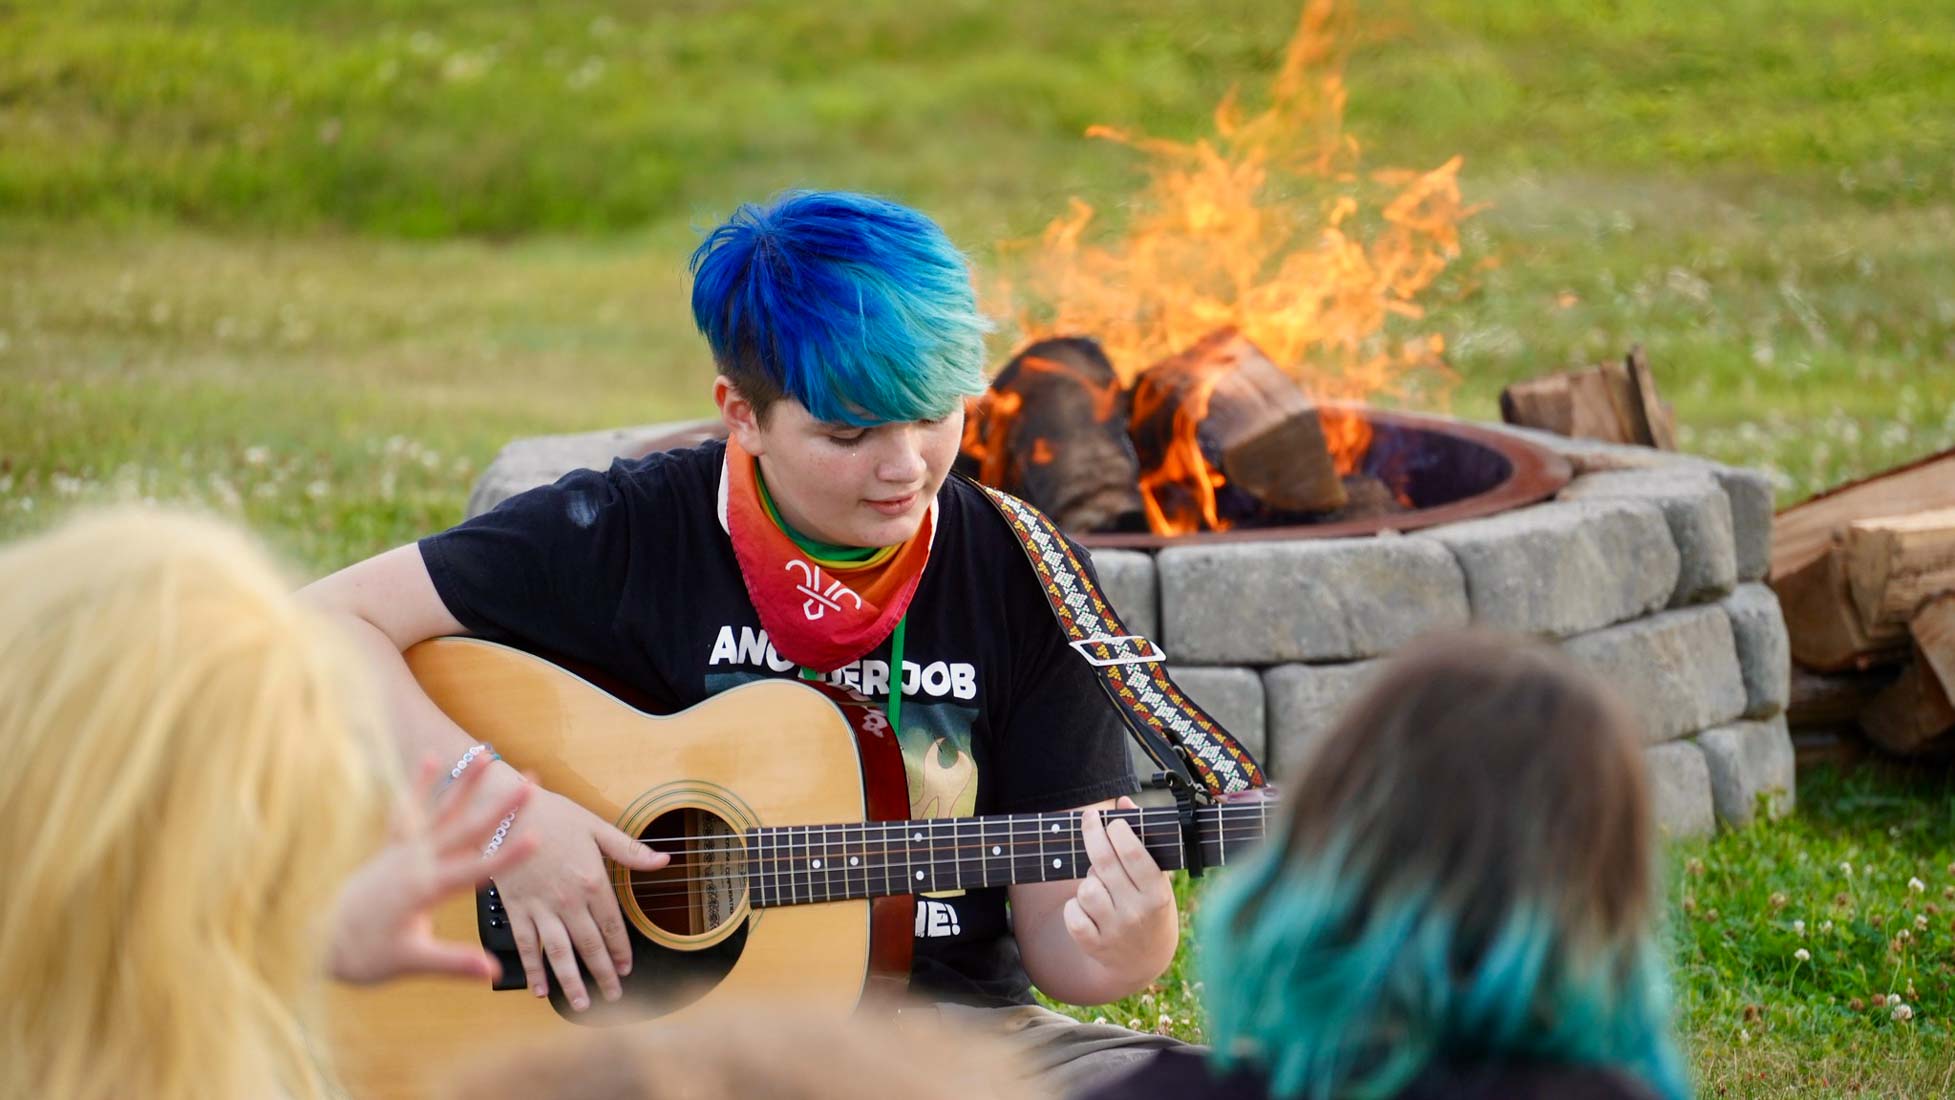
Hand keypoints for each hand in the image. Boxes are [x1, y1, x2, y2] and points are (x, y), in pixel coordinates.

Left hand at [329, 754, 539, 984]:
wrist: (315, 939)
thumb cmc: (363, 955)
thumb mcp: (410, 963)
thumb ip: (453, 963)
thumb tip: (493, 972)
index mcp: (426, 889)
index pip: (477, 871)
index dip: (509, 856)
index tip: (537, 837)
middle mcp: (416, 862)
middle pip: (466, 830)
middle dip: (499, 807)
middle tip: (528, 783)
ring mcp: (403, 850)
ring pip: (441, 811)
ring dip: (464, 782)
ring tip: (485, 752)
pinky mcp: (392, 847)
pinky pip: (408, 810)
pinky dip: (420, 785)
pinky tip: (433, 759)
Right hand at [483, 766, 668, 1010]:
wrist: (505, 811)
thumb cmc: (552, 815)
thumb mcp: (597, 827)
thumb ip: (630, 851)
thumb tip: (664, 859)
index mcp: (592, 882)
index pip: (612, 927)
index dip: (621, 951)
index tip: (627, 968)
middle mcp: (568, 901)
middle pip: (589, 946)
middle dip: (603, 974)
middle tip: (613, 995)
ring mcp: (540, 908)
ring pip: (559, 954)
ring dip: (571, 982)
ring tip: (582, 1004)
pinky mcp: (516, 909)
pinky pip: (526, 946)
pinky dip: (533, 969)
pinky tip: (540, 989)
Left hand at [1061, 796, 1175, 964]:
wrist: (1145, 962)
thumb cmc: (1150, 908)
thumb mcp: (1156, 878)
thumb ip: (1142, 838)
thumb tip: (1123, 801)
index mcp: (1157, 893)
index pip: (1134, 854)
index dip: (1117, 830)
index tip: (1109, 819)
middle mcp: (1137, 912)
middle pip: (1103, 863)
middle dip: (1093, 834)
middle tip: (1089, 819)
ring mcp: (1115, 931)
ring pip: (1085, 888)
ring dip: (1088, 880)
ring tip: (1100, 885)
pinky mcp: (1094, 945)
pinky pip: (1071, 913)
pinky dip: (1074, 906)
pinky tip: (1088, 908)